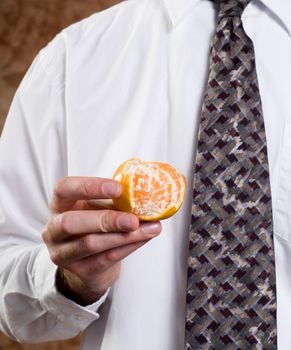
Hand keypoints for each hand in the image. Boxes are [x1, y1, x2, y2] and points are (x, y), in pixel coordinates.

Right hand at [42, 176, 161, 304]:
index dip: (89, 187)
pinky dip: (128, 247)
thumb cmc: (95, 225)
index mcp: (59, 205)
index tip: (118, 188)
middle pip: (70, 223)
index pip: (64, 189)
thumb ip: (114, 200)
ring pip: (90, 244)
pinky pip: (105, 259)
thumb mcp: (99, 207)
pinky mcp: (79, 271)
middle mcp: (53, 229)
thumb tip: (145, 194)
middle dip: (105, 220)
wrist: (92, 261)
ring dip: (124, 236)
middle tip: (133, 219)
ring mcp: (63, 253)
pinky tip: (144, 238)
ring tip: (151, 229)